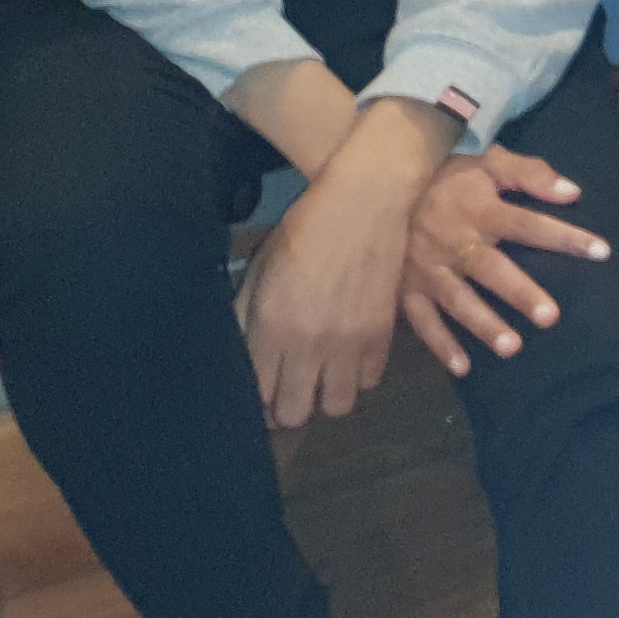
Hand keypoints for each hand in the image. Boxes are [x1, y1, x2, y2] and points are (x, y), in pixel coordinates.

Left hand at [236, 104, 445, 426]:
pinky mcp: (382, 335)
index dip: (255, 402)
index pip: (257, 396)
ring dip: (325, 395)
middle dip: (287, 407)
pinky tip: (348, 355)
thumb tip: (236, 355)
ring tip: (321, 375)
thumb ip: (243, 317)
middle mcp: (309, 344)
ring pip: (336, 406)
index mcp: (271, 328)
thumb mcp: (261, 271)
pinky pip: (368, 382)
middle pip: (295, 413)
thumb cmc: (304, 233)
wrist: (365, 204)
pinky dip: (356, 375)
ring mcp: (349, 342)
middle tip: (287, 386)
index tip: (259, 392)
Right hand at [398, 143, 605, 378]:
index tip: (602, 252)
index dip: (564, 237)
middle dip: (520, 293)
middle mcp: (455, 242)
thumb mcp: (489, 160)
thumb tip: (574, 191)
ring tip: (513, 348)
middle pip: (492, 269)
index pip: (529, 224)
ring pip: (457, 300)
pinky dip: (440, 345)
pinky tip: (463, 368)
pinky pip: (422, 320)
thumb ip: (531, 173)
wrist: (380, 184)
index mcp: (479, 210)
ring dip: (483, 325)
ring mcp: (427, 268)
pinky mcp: (405, 289)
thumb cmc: (448, 174)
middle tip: (551, 317)